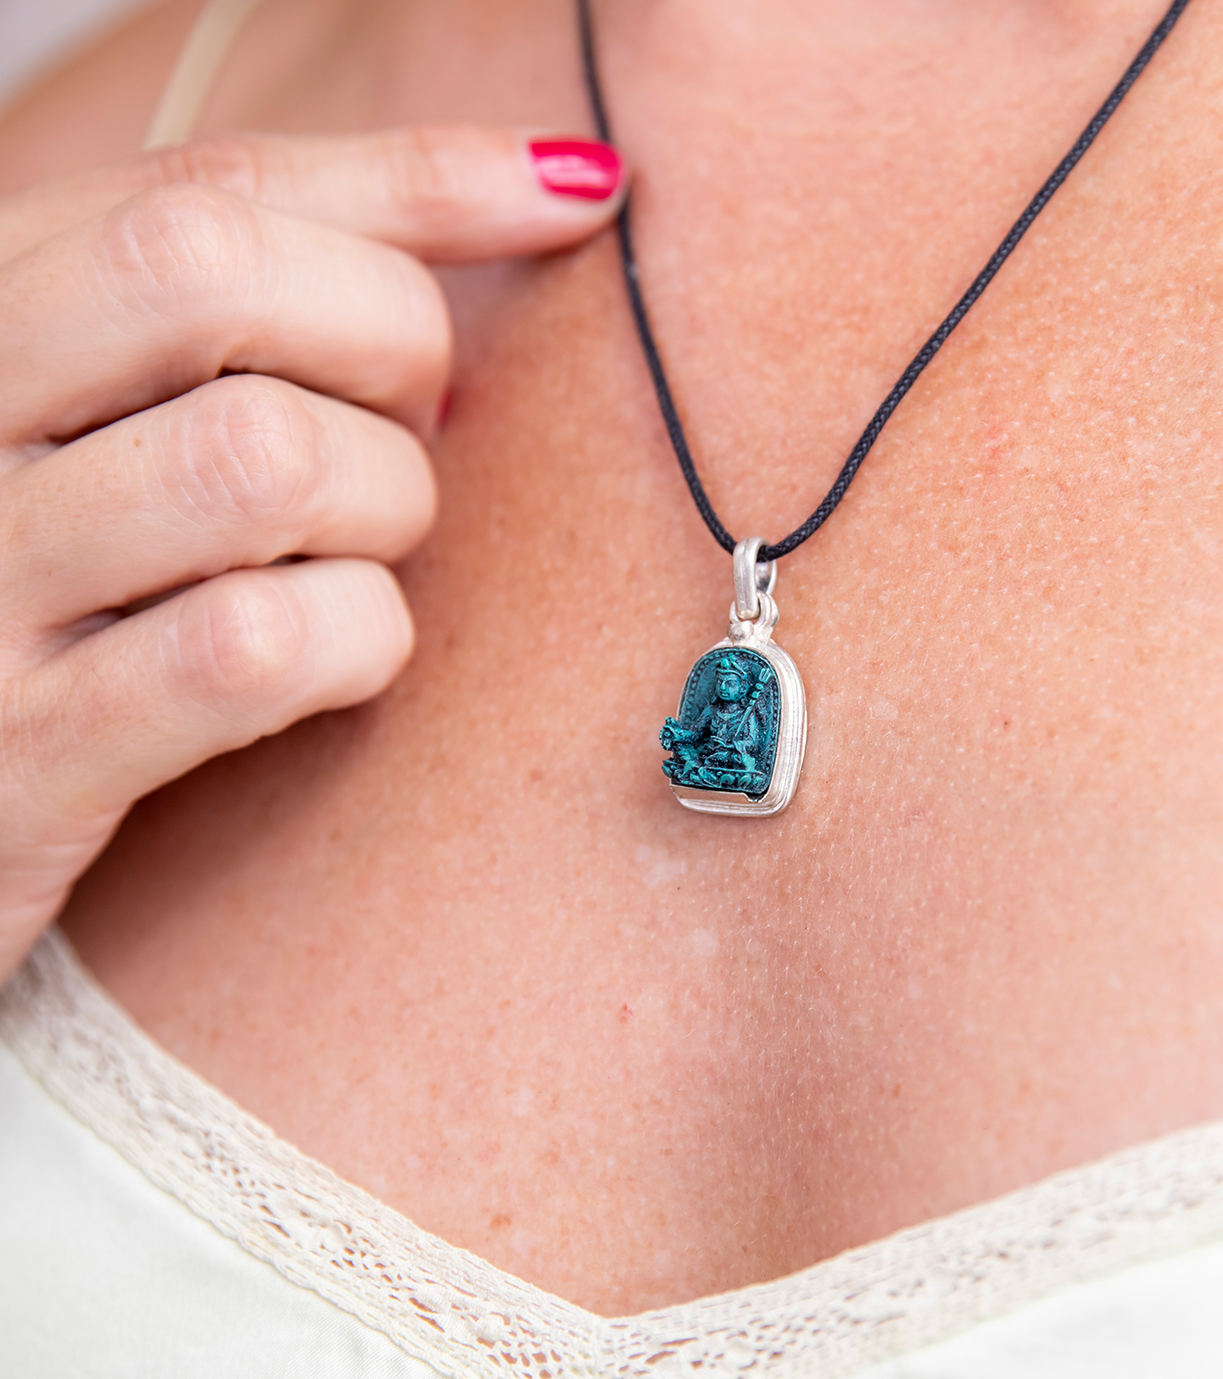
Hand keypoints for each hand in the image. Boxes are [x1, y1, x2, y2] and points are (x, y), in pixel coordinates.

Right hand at [0, 126, 623, 981]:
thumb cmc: (96, 579)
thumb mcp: (148, 405)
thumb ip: (299, 286)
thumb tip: (564, 184)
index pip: (212, 184)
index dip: (419, 182)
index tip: (568, 201)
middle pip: (211, 272)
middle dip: (388, 345)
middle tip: (404, 429)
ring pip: (265, 459)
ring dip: (380, 512)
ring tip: (352, 556)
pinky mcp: (27, 753)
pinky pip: (256, 646)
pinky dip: (353, 643)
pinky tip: (330, 661)